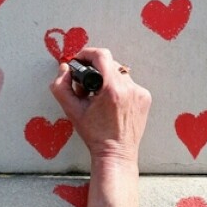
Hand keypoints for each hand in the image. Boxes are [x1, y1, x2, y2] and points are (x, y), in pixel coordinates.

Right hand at [50, 47, 151, 163]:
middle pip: (110, 64)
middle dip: (95, 70)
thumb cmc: (95, 135)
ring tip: (99, 97)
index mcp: (112, 89)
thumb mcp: (72, 111)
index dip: (86, 54)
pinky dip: (119, 89)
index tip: (79, 60)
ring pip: (119, 74)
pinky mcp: (145, 98)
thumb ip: (61, 86)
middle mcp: (129, 88)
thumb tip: (64, 69)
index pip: (101, 55)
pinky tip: (112, 103)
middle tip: (85, 87)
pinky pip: (129, 84)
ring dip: (107, 80)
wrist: (116, 153)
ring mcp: (139, 93)